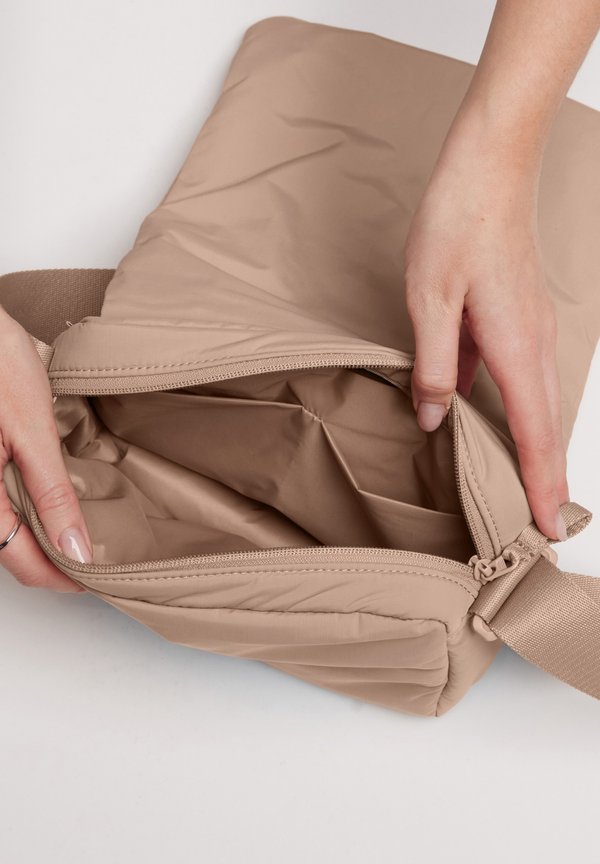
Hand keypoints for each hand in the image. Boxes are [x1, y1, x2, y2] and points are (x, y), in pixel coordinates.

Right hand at [0, 307, 91, 591]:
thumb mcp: (32, 432)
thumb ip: (51, 495)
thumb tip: (74, 549)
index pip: (21, 563)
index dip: (60, 579)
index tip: (96, 580)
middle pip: (11, 549)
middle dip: (52, 559)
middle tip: (97, 556)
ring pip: (6, 526)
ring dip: (41, 535)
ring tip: (83, 529)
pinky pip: (2, 499)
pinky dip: (29, 507)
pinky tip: (55, 495)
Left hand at [403, 126, 568, 542]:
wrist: (489, 170)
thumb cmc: (457, 227)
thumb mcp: (428, 302)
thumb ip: (434, 367)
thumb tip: (436, 419)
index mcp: (515, 349)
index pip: (535, 436)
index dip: (541, 486)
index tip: (550, 528)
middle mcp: (535, 346)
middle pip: (546, 428)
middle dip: (547, 479)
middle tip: (545, 526)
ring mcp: (534, 330)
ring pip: (539, 404)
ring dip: (536, 449)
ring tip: (528, 487)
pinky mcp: (522, 316)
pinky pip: (523, 377)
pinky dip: (520, 411)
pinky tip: (492, 419)